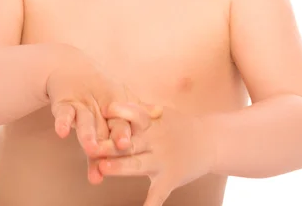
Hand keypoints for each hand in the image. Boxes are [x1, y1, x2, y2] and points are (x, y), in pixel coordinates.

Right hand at [46, 47, 162, 183]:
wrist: (68, 66)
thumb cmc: (98, 87)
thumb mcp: (117, 97)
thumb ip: (136, 111)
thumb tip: (160, 111)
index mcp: (115, 106)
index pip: (124, 121)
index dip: (126, 131)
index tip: (129, 143)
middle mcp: (100, 106)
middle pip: (107, 124)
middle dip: (113, 135)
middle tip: (121, 146)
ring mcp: (81, 105)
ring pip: (85, 121)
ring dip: (88, 134)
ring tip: (91, 148)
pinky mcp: (63, 104)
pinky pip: (63, 114)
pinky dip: (62, 122)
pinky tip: (62, 133)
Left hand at [95, 103, 214, 205]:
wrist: (208, 141)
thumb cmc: (177, 126)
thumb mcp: (161, 114)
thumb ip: (140, 110)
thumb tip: (110, 106)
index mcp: (151, 124)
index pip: (134, 115)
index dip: (120, 112)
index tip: (105, 110)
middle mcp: (154, 141)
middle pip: (130, 142)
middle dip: (111, 145)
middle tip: (92, 146)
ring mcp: (161, 161)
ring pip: (138, 164)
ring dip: (120, 167)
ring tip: (103, 168)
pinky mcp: (170, 179)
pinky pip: (158, 195)